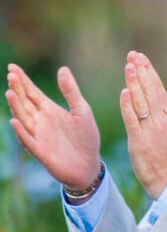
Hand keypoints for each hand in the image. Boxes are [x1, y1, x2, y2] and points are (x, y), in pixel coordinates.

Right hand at [5, 64, 101, 188]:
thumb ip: (71, 91)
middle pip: (25, 102)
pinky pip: (28, 140)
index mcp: (50, 110)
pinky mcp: (41, 151)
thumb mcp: (82, 110)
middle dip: (18, 89)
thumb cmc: (86, 137)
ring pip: (23, 119)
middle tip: (11, 75)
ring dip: (16, 107)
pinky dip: (21, 131)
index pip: (32, 92)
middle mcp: (41, 121)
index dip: (22, 80)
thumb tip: (63, 68)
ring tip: (11, 93)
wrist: (90, 164)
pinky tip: (15, 121)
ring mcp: (39, 136)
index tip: (12, 67)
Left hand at [120, 51, 166, 198]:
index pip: (158, 88)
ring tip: (129, 67)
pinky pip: (133, 120)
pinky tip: (124, 93)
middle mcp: (161, 120)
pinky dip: (128, 106)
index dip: (149, 71)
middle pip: (150, 91)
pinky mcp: (139, 141)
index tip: (140, 57)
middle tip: (132, 55)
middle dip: (141, 72)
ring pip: (141, 102)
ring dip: (135, 83)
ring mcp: (151, 130)